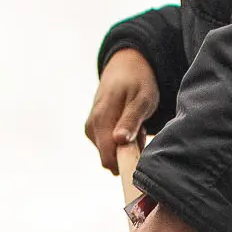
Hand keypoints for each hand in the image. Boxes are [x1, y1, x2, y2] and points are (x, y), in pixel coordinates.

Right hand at [86, 50, 159, 173]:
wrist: (124, 68)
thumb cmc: (138, 82)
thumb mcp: (142, 99)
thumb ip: (130, 120)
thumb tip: (119, 141)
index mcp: (101, 120)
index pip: (108, 158)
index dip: (127, 163)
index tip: (142, 151)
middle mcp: (91, 127)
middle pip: (111, 160)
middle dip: (129, 153)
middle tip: (140, 131)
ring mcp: (90, 130)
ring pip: (111, 155)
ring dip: (127, 147)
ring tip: (135, 125)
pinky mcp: (92, 132)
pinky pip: (109, 148)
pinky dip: (121, 142)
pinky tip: (127, 126)